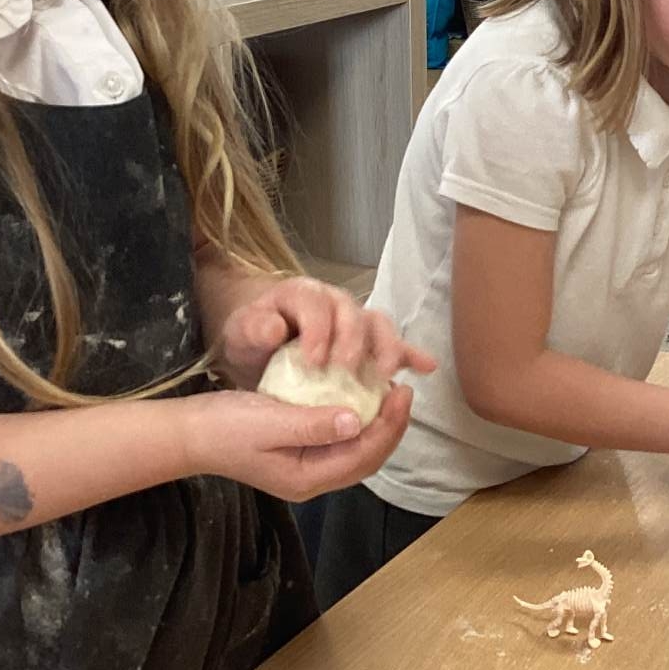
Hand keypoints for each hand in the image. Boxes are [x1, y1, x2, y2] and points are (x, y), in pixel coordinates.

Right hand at [183, 381, 414, 500]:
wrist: (190, 434)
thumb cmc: (224, 426)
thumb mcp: (268, 422)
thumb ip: (312, 424)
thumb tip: (357, 421)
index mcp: (306, 478)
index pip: (362, 455)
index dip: (388, 425)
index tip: (401, 391)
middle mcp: (311, 480)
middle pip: (366, 459)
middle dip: (391, 427)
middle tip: (404, 391)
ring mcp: (306, 471)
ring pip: (357, 453)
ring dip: (378, 426)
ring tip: (390, 394)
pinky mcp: (300, 457)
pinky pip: (341, 443)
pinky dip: (359, 424)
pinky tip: (361, 400)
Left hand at [217, 276, 434, 391]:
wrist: (259, 341)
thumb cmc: (252, 337)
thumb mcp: (241, 333)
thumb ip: (253, 329)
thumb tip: (273, 328)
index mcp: (302, 294)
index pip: (315, 305)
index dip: (318, 331)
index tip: (314, 362)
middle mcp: (335, 302)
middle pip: (354, 313)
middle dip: (354, 342)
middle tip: (347, 371)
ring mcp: (356, 320)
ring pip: (379, 326)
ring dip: (387, 349)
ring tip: (387, 375)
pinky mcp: (368, 343)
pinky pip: (394, 344)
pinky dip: (412, 354)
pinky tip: (427, 367)